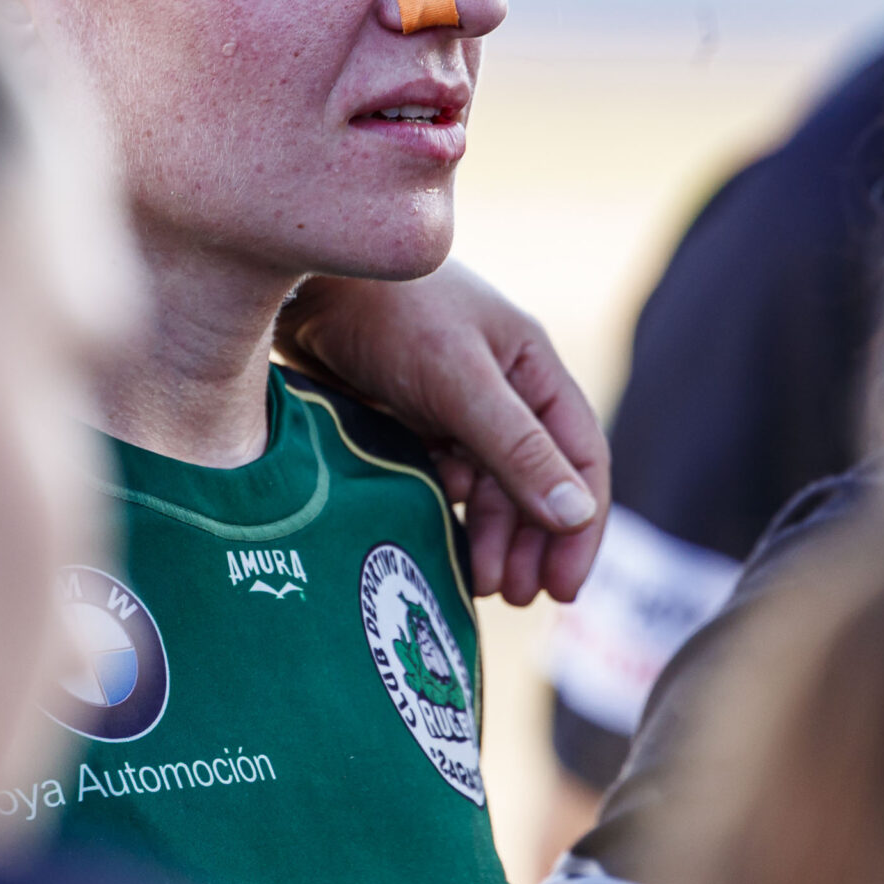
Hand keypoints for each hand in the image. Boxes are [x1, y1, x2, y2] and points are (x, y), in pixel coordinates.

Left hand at [276, 260, 608, 604]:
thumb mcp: (460, 381)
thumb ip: (517, 448)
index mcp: (533, 369)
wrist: (301, 287)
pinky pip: (446, 483)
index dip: (581, 526)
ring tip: (481, 585)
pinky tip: (445, 547)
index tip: (564, 588)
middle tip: (518, 596)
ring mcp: (456, 409)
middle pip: (538, 483)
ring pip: (491, 490)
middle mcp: (504, 391)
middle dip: (534, 543)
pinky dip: (452, 517)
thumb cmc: (389, 314)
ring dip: (494, 538)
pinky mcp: (412, 425)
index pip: (582, 458)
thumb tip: (577, 515)